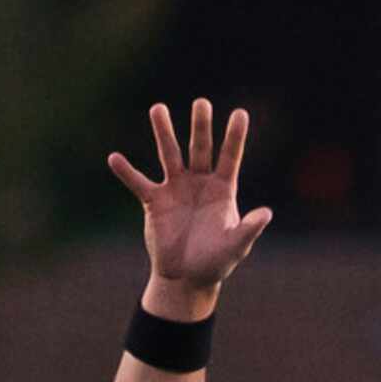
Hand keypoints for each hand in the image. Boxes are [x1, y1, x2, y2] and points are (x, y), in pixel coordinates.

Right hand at [108, 100, 271, 304]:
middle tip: (202, 103)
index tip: (240, 113)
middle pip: (200, 148)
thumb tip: (266, 213)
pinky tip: (114, 158)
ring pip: (169, 155)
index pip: (230, 157)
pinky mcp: (154, 202)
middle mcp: (198, 183)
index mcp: (221, 190)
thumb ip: (249, 229)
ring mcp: (175, 189)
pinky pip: (139, 183)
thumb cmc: (216, 262)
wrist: (187, 278)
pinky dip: (127, 172)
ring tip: (158, 108)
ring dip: (164, 132)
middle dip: (200, 126)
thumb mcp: (236, 246)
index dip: (235, 136)